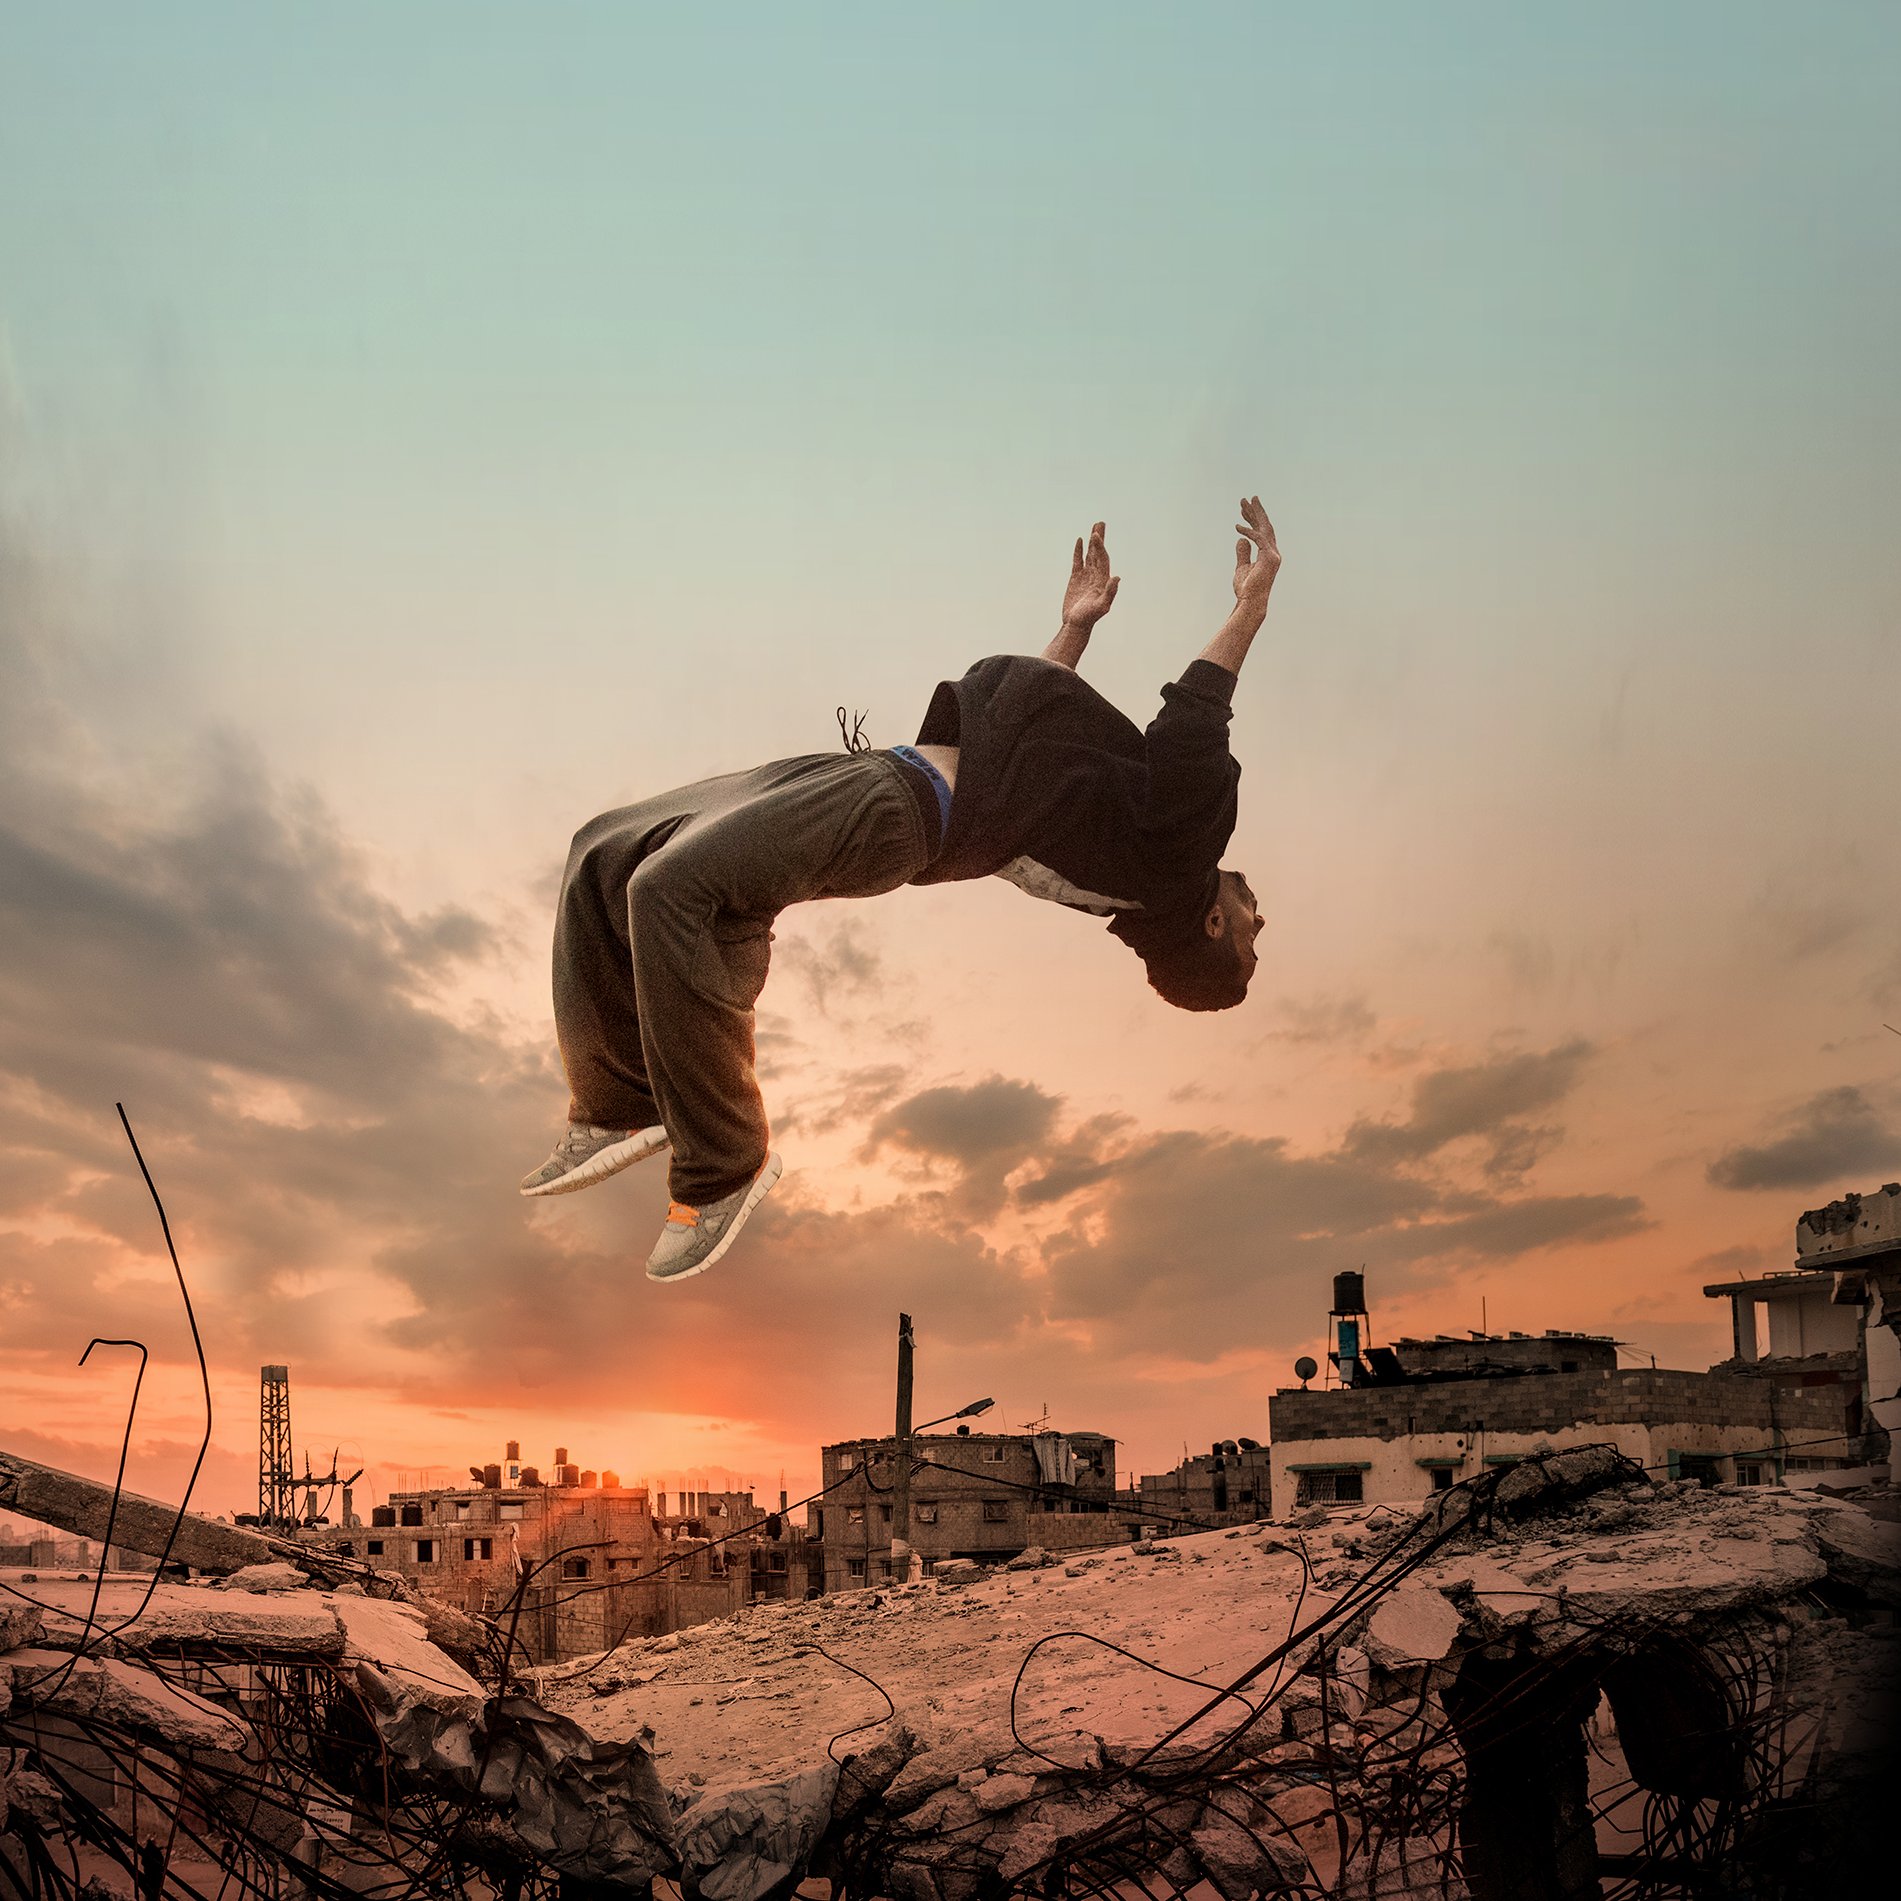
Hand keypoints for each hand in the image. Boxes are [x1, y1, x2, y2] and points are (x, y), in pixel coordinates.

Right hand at [1061, 521, 1120, 630]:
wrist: (1076, 626)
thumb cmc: (1089, 618)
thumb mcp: (1101, 607)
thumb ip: (1110, 593)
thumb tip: (1117, 578)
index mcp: (1103, 580)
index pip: (1102, 558)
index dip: (1099, 547)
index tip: (1095, 535)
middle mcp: (1096, 576)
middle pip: (1099, 553)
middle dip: (1099, 539)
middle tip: (1101, 523)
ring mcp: (1086, 576)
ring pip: (1090, 555)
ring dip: (1092, 542)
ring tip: (1094, 528)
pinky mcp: (1076, 579)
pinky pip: (1078, 561)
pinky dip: (1079, 551)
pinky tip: (1080, 541)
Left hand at [1232, 496, 1279, 616]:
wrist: (1250, 601)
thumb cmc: (1247, 589)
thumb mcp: (1241, 567)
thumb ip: (1242, 553)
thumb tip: (1241, 539)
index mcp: (1268, 554)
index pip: (1261, 532)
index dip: (1253, 520)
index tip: (1244, 510)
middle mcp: (1273, 552)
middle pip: (1265, 526)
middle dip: (1256, 511)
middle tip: (1248, 498)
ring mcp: (1273, 554)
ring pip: (1264, 528)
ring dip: (1254, 514)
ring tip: (1245, 503)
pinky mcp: (1269, 557)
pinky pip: (1258, 539)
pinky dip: (1248, 531)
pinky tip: (1237, 527)